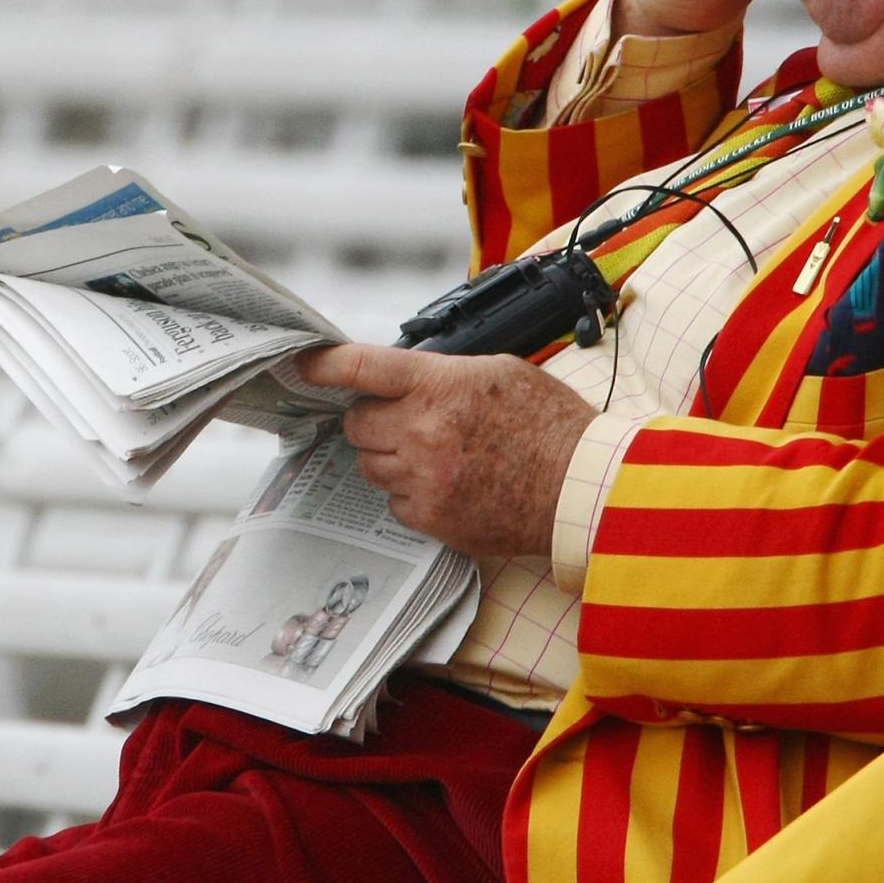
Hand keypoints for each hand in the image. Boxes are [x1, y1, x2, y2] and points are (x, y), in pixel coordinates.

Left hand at [293, 344, 597, 557]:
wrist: (580, 488)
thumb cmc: (550, 425)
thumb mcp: (500, 372)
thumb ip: (444, 373)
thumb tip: (405, 378)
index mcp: (440, 386)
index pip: (361, 368)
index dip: (323, 365)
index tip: (303, 365)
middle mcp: (422, 432)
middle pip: (356, 423)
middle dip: (372, 419)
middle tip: (404, 420)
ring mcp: (423, 479)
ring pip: (370, 464)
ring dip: (390, 457)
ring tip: (434, 454)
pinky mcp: (431, 518)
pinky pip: (394, 501)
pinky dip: (411, 492)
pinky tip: (448, 483)